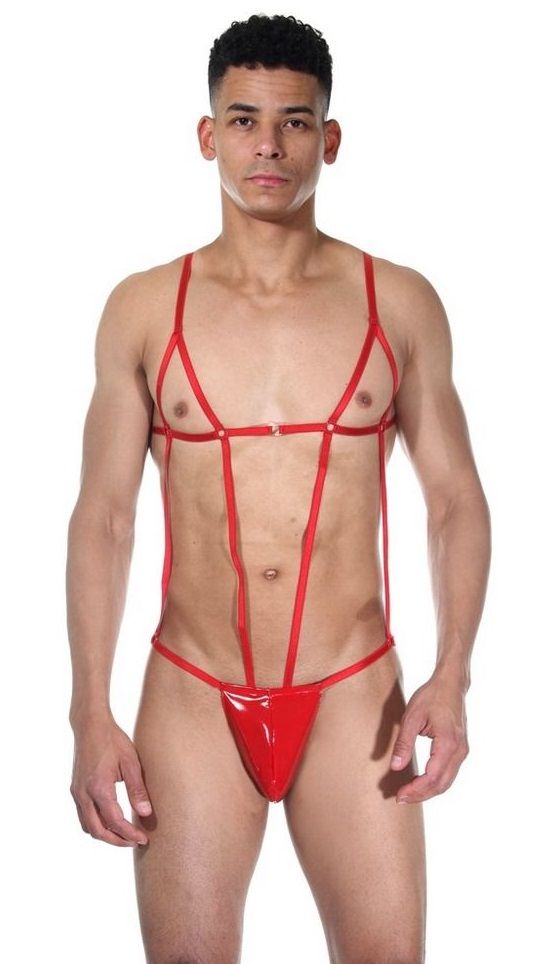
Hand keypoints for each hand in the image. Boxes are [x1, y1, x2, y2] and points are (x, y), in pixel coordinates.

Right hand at [70, 715, 152, 846]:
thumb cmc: (113, 740)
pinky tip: (111, 820)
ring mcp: (76, 792)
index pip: (114, 822)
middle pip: (98, 831)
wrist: (90, 725)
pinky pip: (83, 816)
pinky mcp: (75, 789)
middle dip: (117, 840)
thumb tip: (146, 813)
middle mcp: (83, 794)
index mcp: (99, 788)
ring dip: (105, 834)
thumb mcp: (131, 762)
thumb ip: (137, 789)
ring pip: (88, 826)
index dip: (129, 834)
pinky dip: (96, 824)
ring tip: (124, 833)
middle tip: (135, 841)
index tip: (143, 839)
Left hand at [390, 671, 468, 803]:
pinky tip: (420, 782)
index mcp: (448, 743)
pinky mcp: (460, 750)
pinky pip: (449, 773)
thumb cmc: (431, 696)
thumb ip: (404, 743)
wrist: (451, 684)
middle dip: (421, 795)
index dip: (415, 790)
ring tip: (408, 793)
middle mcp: (460, 751)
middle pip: (441, 784)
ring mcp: (463, 751)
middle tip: (400, 799)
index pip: (432, 777)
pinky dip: (435, 782)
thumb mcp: (412, 717)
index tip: (399, 795)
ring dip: (428, 791)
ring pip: (447, 781)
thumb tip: (396, 767)